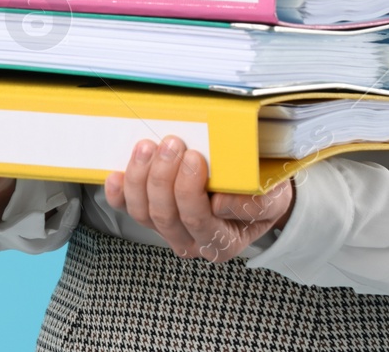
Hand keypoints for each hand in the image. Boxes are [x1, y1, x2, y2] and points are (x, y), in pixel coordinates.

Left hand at [103, 135, 293, 262]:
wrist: (255, 193)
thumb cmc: (261, 194)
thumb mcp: (272, 198)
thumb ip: (254, 204)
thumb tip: (220, 203)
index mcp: (222, 242)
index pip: (197, 219)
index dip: (189, 189)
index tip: (194, 157)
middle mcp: (191, 242)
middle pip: (165, 215)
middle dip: (163, 176)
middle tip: (172, 144)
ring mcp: (168, 230)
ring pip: (142, 212)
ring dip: (140, 177)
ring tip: (148, 147)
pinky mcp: (151, 214)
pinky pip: (127, 209)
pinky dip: (118, 191)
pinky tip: (116, 174)